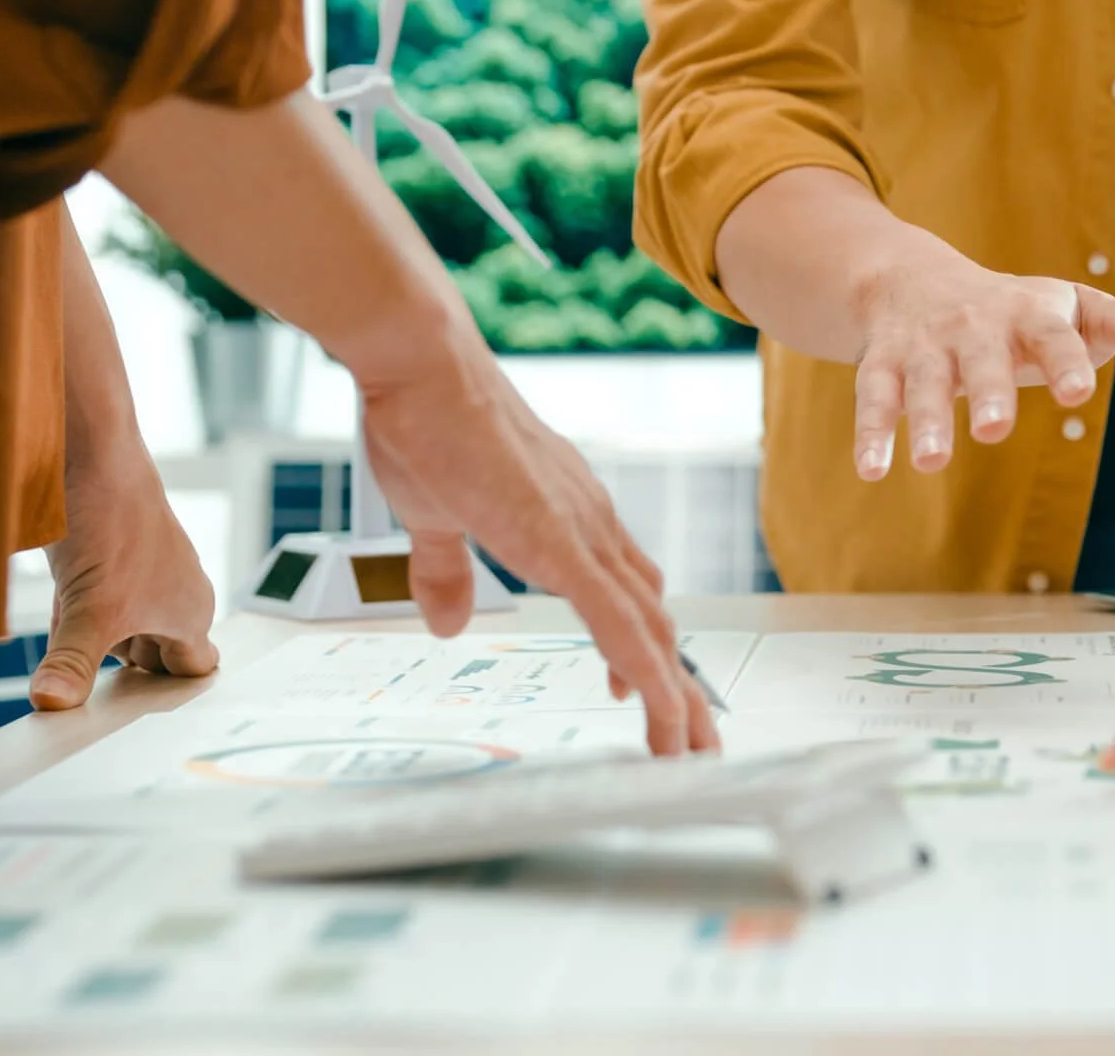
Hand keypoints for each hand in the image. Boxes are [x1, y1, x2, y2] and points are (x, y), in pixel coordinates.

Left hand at [35, 454, 217, 709]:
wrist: (90, 453)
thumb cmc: (114, 521)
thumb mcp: (89, 608)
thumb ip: (72, 662)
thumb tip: (52, 704)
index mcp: (192, 614)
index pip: (193, 672)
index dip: (165, 692)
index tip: (131, 707)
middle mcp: (176, 595)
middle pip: (152, 656)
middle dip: (120, 666)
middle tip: (91, 671)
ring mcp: (146, 574)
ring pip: (120, 628)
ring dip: (93, 636)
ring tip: (72, 628)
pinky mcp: (115, 558)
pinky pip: (99, 602)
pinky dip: (78, 610)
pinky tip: (61, 602)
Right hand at [357, 338, 715, 757]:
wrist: (422, 366)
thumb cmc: (425, 423)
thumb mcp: (435, 516)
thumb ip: (449, 569)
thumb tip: (451, 621)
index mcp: (568, 517)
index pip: (627, 592)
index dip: (642, 644)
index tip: (644, 688)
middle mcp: (592, 523)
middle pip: (654, 618)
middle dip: (677, 684)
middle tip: (691, 741)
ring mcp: (583, 532)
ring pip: (651, 628)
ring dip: (674, 693)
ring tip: (687, 749)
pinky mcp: (560, 542)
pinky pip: (617, 621)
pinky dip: (645, 671)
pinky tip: (657, 711)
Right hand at [851, 261, 1114, 477]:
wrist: (912, 277)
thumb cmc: (1010, 309)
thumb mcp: (1065, 307)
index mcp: (1027, 315)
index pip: (1053, 337)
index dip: (1066, 362)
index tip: (1079, 393)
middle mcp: (974, 327)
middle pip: (981, 359)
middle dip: (986, 392)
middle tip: (993, 431)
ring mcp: (925, 346)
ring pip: (923, 382)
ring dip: (926, 420)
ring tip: (932, 462)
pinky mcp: (883, 365)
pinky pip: (873, 398)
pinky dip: (871, 434)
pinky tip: (872, 470)